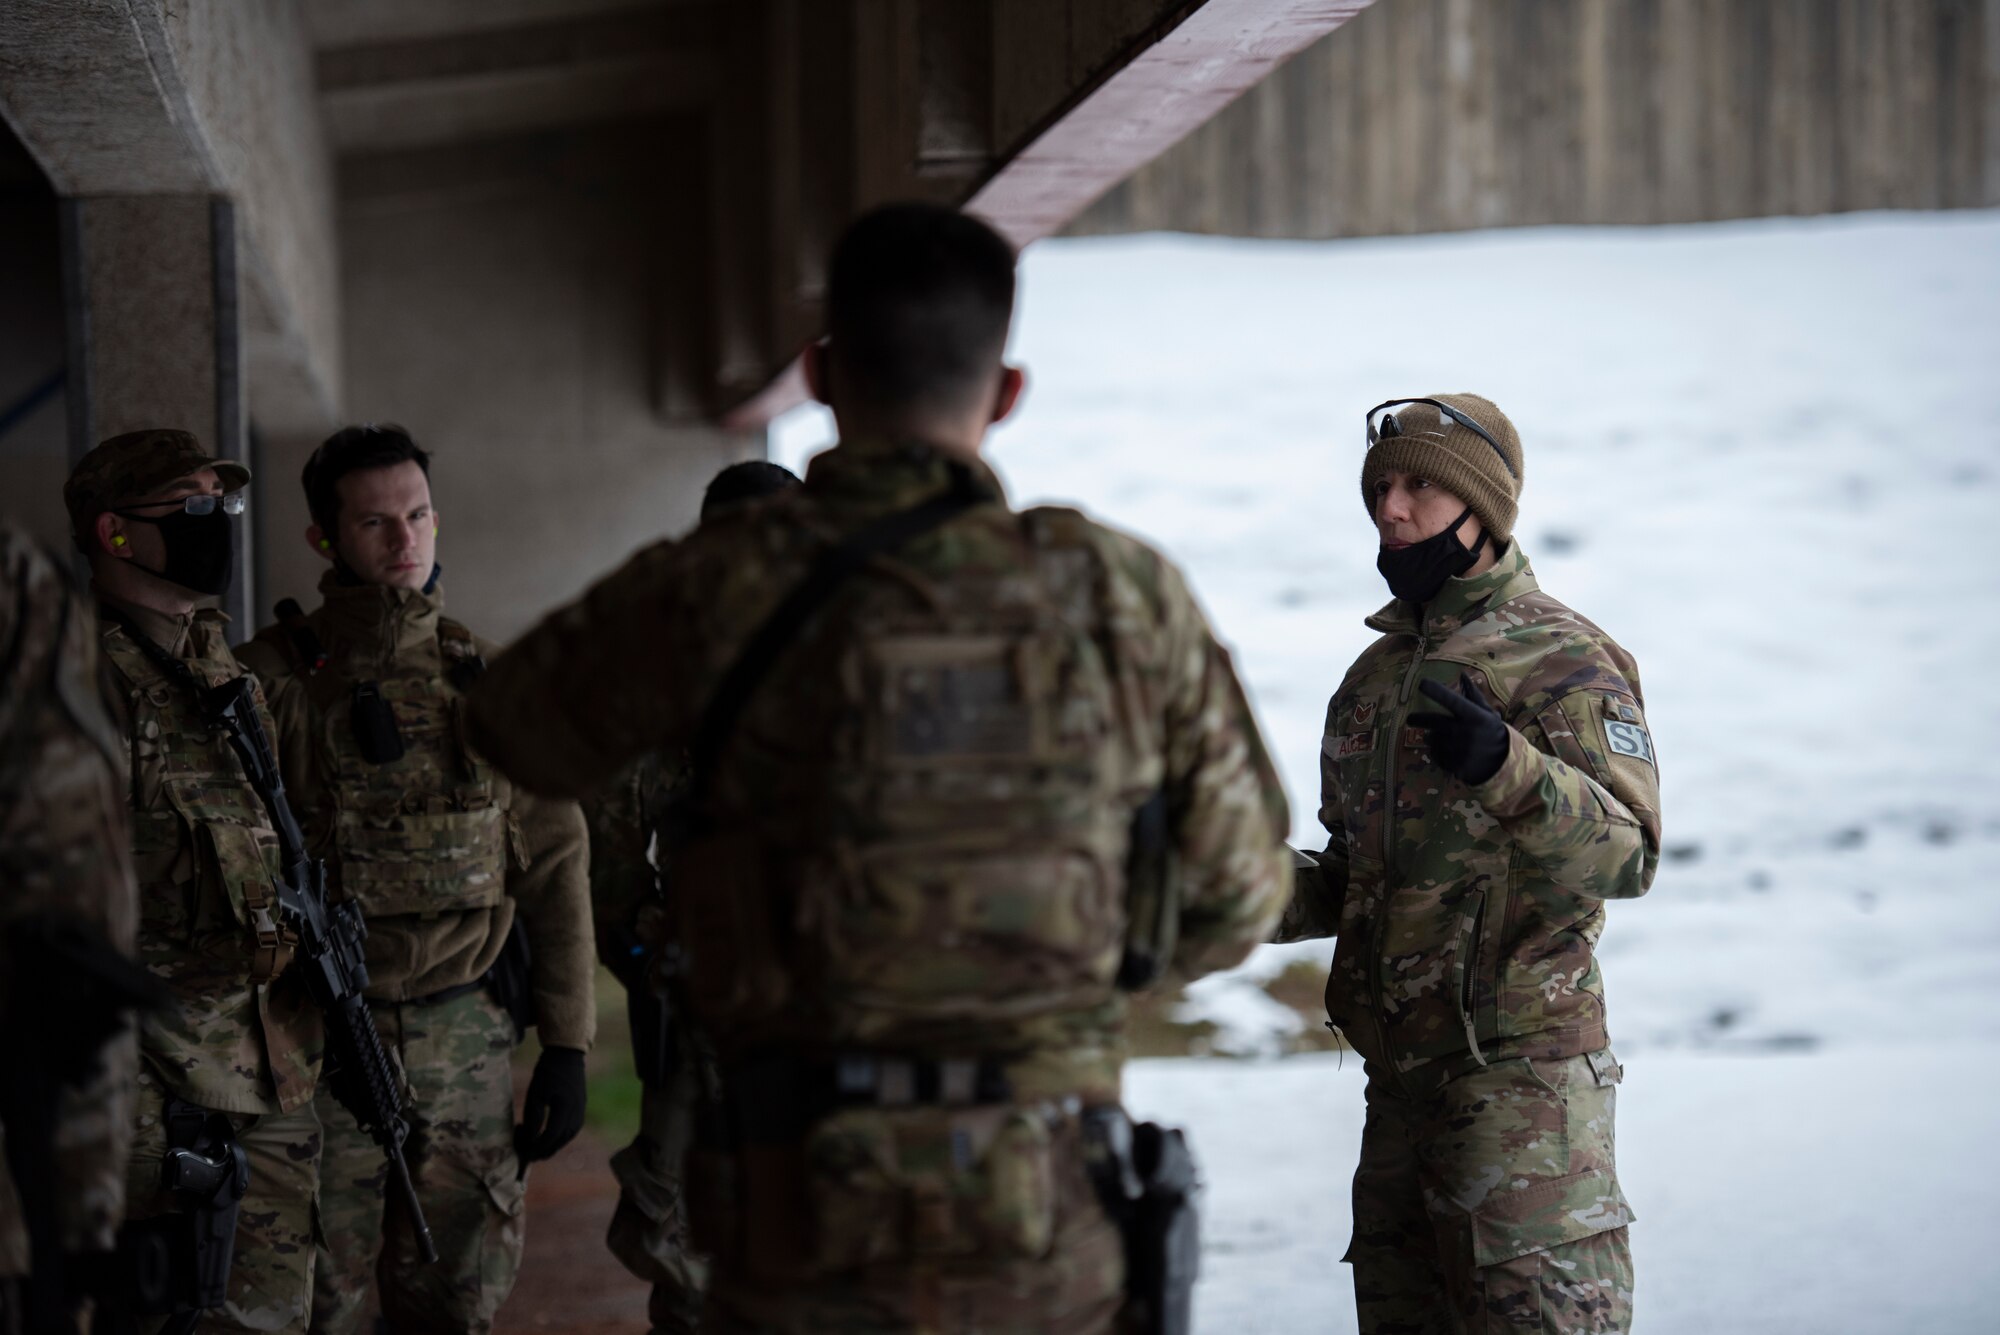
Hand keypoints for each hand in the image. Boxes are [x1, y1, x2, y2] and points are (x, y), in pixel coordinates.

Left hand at [515, 1045, 586, 1171]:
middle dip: (542, 1150)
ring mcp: (580, 1113)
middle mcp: (576, 1114)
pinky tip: (545, 1136)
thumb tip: (530, 1139)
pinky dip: (557, 1138)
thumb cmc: (547, 1073)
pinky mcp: (580, 1111)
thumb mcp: (535, 1094)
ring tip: (533, 1145)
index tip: (523, 1152)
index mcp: (565, 1108)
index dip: (536, 1147)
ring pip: (565, 1139)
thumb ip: (534, 1118)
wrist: (566, 1056)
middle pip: (559, 1142)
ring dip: (549, 1146)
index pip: (551, 1137)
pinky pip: (569, 1132)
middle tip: (525, 1151)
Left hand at [1411, 673, 1509, 784]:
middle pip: (1431, 721)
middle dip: (1416, 719)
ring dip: (1432, 737)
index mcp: (1473, 715)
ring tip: (1442, 737)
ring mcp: (1458, 749)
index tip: (1422, 684)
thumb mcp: (1486, 712)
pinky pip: (1435, 754)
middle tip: (1410, 719)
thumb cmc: (1491, 731)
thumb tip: (1462, 674)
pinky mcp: (1454, 764)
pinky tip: (1446, 750)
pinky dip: (1437, 751)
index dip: (1435, 691)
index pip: (1451, 700)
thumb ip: (1473, 694)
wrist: (1502, 760)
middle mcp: (1464, 731)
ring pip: (1431, 739)